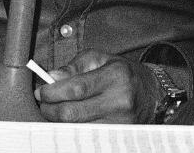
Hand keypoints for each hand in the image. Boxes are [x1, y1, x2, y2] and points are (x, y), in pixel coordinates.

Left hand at [35, 50, 160, 123]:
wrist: (152, 93)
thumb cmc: (121, 72)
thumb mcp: (99, 58)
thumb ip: (73, 66)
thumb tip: (51, 77)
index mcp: (115, 76)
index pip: (76, 88)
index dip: (53, 92)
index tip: (41, 92)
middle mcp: (120, 101)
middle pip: (74, 113)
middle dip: (50, 110)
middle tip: (43, 104)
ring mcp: (121, 122)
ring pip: (78, 128)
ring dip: (60, 121)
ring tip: (56, 110)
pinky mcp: (119, 135)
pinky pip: (88, 135)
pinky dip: (74, 129)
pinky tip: (70, 120)